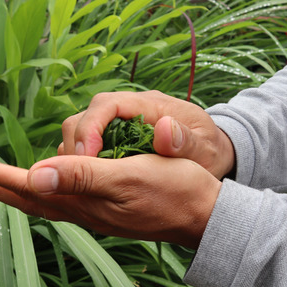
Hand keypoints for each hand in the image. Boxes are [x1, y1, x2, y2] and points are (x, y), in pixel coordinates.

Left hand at [0, 153, 221, 248]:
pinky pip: (65, 202)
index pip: (33, 188)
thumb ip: (81, 176)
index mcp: (85, 201)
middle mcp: (85, 210)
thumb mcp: (128, 176)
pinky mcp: (110, 210)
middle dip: (0, 186)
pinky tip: (47, 188)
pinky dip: (46, 193)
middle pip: (32, 199)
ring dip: (19, 189)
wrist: (206, 214)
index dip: (1, 177)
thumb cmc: (173, 189)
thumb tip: (35, 175)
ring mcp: (97, 213)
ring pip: (47, 201)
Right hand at [59, 91, 235, 178]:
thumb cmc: (209, 152)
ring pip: (81, 129)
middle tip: (76, 175)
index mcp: (149, 104)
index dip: (90, 128)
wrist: (212, 154)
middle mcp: (129, 108)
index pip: (106, 105)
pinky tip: (84, 183)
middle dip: (77, 143)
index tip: (87, 158)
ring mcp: (119, 123)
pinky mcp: (114, 137)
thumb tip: (163, 128)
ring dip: (74, 154)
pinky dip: (80, 161)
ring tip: (77, 181)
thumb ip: (186, 142)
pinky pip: (87, 144)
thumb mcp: (204, 150)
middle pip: (86, 115)